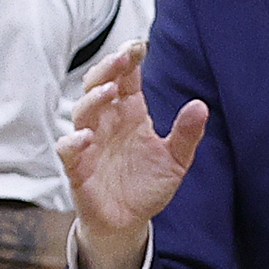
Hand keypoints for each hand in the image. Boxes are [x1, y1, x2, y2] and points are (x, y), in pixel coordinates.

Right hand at [58, 42, 206, 252]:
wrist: (128, 222)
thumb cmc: (147, 185)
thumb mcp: (175, 160)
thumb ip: (187, 134)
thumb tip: (200, 106)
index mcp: (130, 114)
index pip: (126, 78)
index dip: (128, 60)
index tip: (139, 45)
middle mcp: (107, 123)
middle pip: (99, 85)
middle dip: (108, 69)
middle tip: (122, 57)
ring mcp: (90, 144)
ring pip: (82, 111)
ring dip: (93, 99)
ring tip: (110, 91)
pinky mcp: (77, 169)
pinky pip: (68, 150)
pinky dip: (73, 142)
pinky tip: (86, 137)